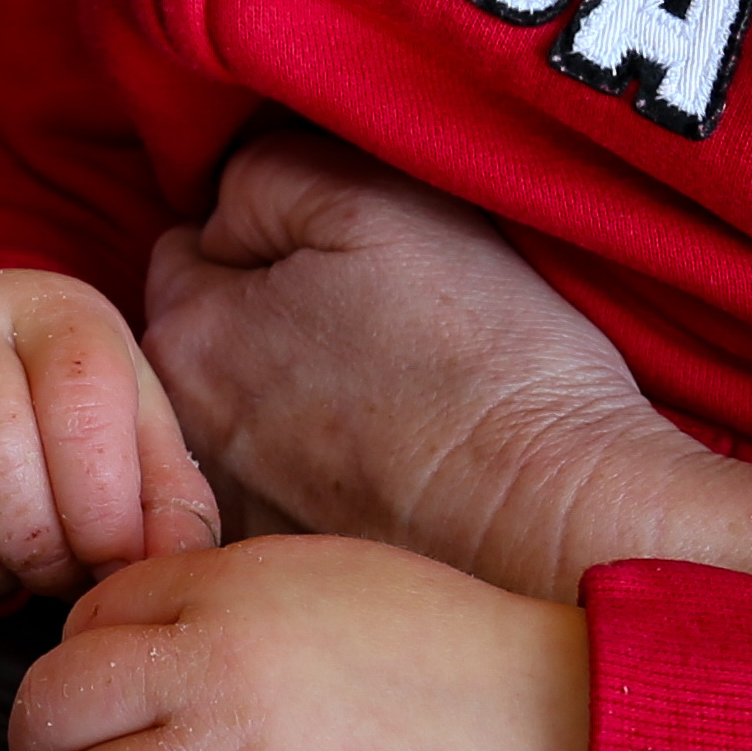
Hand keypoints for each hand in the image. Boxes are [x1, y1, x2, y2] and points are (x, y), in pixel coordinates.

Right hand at [0, 270, 221, 607]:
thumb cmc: (64, 409)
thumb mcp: (136, 428)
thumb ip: (168, 500)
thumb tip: (169, 565)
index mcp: (51, 310)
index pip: (78, 407)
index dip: (104, 511)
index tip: (114, 558)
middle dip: (36, 549)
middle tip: (57, 570)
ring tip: (4, 558)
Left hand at [7, 538, 585, 750]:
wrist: (566, 743)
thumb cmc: (464, 657)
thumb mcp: (332, 573)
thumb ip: (228, 592)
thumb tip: (142, 632)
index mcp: (230, 589)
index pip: (87, 619)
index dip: (85, 662)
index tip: (102, 696)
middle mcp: (214, 672)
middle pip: (54, 710)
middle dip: (49, 746)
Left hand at [142, 127, 751, 597]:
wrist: (565, 515)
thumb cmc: (479, 351)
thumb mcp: (368, 201)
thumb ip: (261, 177)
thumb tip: (224, 207)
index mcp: (185, 340)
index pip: (187, 250)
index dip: (270, 235)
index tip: (347, 258)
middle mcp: (188, 442)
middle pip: (210, 339)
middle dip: (266, 319)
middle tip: (378, 326)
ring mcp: (239, 518)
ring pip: (250, 419)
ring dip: (294, 401)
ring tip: (398, 402)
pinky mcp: (302, 573)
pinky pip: (293, 493)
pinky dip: (329, 476)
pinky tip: (402, 468)